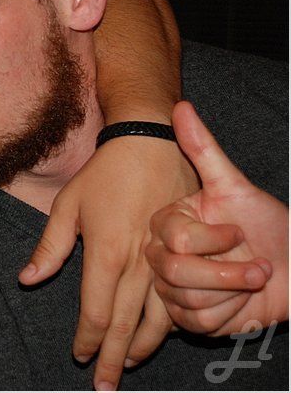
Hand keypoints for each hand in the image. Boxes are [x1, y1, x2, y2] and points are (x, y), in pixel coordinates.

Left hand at [19, 133, 197, 389]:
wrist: (150, 144)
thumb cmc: (103, 174)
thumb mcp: (67, 205)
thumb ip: (49, 248)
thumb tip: (26, 280)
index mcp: (106, 254)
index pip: (95, 312)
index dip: (87, 339)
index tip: (79, 355)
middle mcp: (137, 264)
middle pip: (123, 325)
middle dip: (112, 358)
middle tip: (103, 387)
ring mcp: (162, 261)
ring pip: (155, 319)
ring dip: (140, 347)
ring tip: (127, 366)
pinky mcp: (181, 254)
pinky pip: (176, 300)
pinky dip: (166, 325)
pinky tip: (157, 336)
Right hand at [145, 101, 288, 335]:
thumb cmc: (268, 225)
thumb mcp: (235, 186)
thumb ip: (203, 149)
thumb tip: (181, 107)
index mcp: (167, 223)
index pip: (174, 238)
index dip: (212, 240)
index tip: (239, 231)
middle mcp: (162, 255)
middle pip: (172, 272)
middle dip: (224, 273)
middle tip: (257, 264)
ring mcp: (171, 289)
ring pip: (184, 299)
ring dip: (232, 292)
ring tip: (253, 278)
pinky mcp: (187, 318)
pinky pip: (195, 322)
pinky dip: (227, 314)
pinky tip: (241, 301)